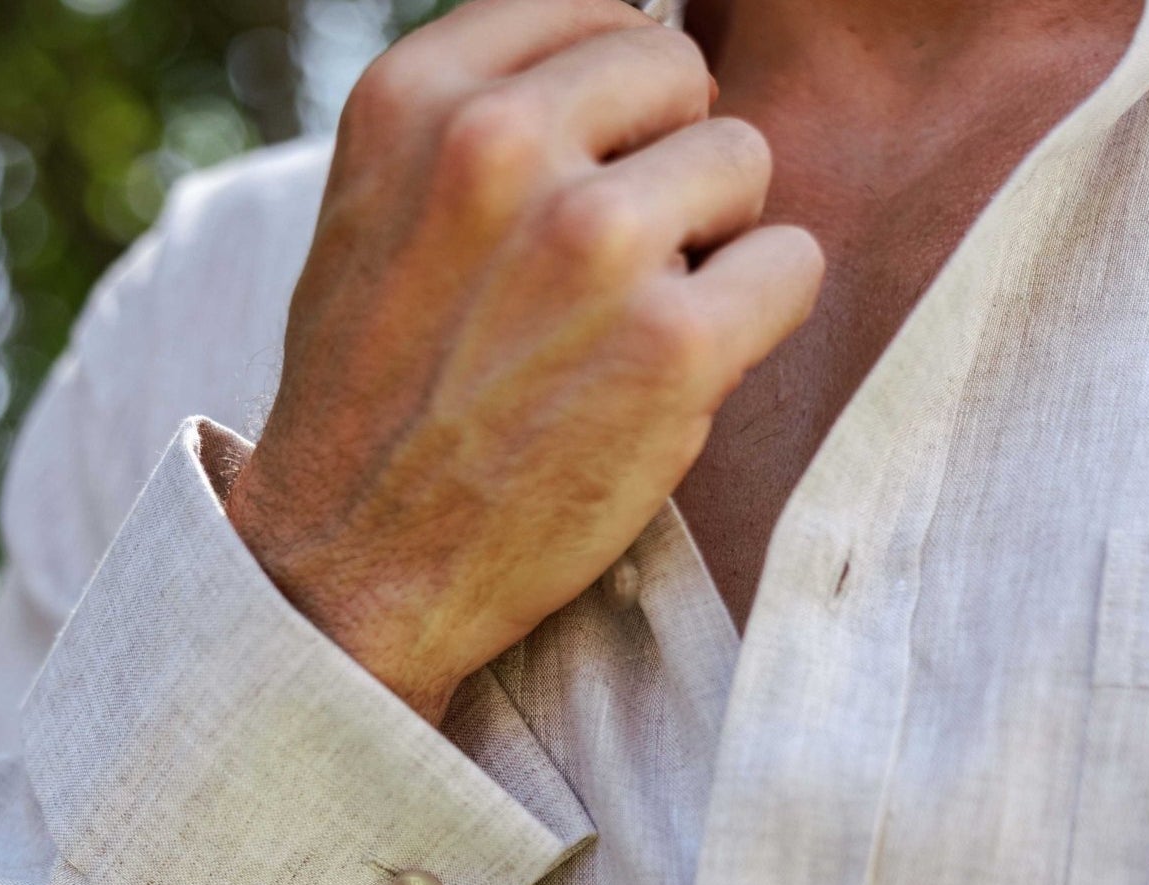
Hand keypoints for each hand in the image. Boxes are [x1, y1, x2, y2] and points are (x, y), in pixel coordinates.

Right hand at [227, 0, 823, 725]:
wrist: (356, 566)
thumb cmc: (376, 399)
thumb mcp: (375, 210)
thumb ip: (474, 120)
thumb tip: (620, 48)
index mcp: (418, 97)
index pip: (594, 12)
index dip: (611, 105)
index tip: (587, 178)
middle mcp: (501, 144)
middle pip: (678, 70)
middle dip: (665, 160)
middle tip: (614, 266)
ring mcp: (594, 241)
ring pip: (745, 158)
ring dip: (711, 241)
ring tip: (633, 323)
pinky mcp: (675, 343)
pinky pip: (792, 262)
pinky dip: (760, 314)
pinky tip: (682, 370)